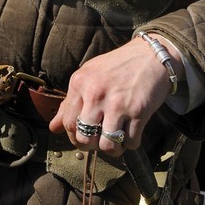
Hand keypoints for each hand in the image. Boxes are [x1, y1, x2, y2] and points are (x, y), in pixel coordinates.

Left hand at [49, 39, 172, 155]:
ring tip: (115, 140)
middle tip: (99, 140)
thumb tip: (53, 128)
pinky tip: (130, 134)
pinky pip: (130, 142)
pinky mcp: (139, 111)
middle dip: (92, 145)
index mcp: (79, 84)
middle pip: (85, 138)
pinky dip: (130, 144)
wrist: (150, 56)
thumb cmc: (117, 67)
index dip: (74, 137)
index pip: (68, 123)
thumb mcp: (88, 77)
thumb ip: (69, 103)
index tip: (83, 137)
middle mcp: (96, 94)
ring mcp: (118, 104)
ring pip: (107, 146)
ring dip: (112, 149)